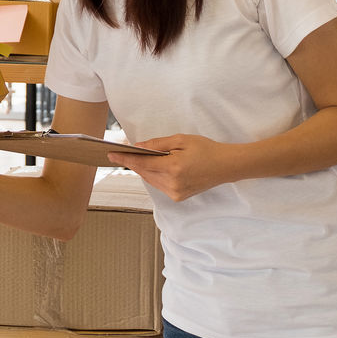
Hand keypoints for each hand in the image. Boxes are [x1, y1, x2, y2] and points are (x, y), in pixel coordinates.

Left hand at [107, 134, 235, 201]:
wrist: (225, 166)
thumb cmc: (205, 149)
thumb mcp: (180, 140)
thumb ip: (157, 144)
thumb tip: (138, 147)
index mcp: (173, 168)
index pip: (142, 163)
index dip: (125, 159)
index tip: (111, 155)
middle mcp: (172, 184)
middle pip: (144, 172)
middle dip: (133, 162)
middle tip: (121, 153)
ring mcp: (175, 193)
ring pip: (150, 180)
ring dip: (143, 169)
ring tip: (137, 157)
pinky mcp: (178, 197)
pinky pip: (159, 185)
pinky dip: (154, 175)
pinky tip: (154, 166)